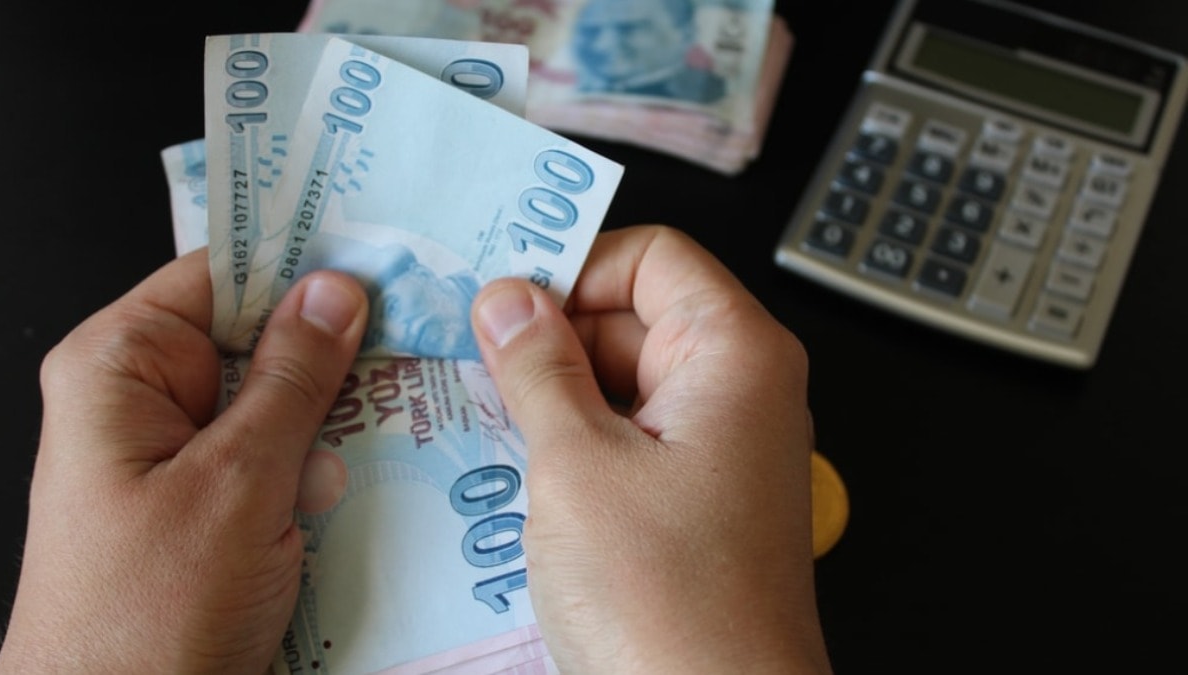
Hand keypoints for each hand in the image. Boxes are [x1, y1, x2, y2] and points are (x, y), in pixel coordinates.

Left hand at [0, 249, 367, 673]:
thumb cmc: (148, 616)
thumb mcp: (237, 483)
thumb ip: (292, 380)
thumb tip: (337, 289)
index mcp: (121, 366)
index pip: (221, 273)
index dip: (303, 263)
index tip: (387, 258)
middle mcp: (145, 397)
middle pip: (257, 335)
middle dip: (331, 354)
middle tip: (412, 350)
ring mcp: (179, 453)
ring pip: (279, 399)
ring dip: (333, 421)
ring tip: (386, 432)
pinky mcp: (210, 502)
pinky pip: (278, 455)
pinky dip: (321, 466)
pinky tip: (356, 483)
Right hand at [471, 225, 830, 672]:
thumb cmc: (667, 603)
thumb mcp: (578, 466)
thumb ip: (538, 368)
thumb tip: (508, 299)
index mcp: (735, 354)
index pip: (652, 257)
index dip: (574, 266)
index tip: (502, 297)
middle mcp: (741, 391)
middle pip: (635, 317)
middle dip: (550, 337)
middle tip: (468, 362)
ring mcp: (721, 449)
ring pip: (625, 385)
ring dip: (553, 397)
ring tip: (479, 420)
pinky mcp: (698, 501)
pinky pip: (630, 442)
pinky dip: (576, 445)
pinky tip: (514, 470)